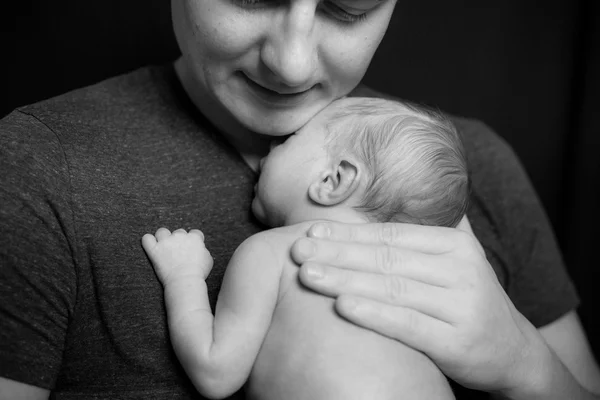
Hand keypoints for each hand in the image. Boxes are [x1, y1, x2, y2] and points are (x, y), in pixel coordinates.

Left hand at [142, 228, 212, 284]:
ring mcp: (166, 242)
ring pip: (162, 232)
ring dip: (163, 238)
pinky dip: (148, 241)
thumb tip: (200, 248)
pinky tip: (152, 246)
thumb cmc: (198, 273)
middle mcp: (180, 236)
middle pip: (179, 232)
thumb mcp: (208, 259)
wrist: (185, 281)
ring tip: (164, 248)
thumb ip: (203, 250)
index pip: (195, 233)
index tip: (191, 249)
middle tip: (179, 253)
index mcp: (194, 237)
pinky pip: (146, 238)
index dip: (193, 241)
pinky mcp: (154, 250)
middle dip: (179, 240)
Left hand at [290, 218, 547, 393]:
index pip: (391, 235)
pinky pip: (407, 324)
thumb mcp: (457, 261)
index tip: (312, 232)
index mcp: (454, 244)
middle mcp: (460, 268)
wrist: (514, 351)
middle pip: (386, 258)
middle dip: (337, 254)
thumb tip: (393, 197)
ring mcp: (461, 305)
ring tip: (307, 275)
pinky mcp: (458, 341)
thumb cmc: (468, 301)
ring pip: (391, 288)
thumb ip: (426, 234)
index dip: (349, 233)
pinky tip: (342, 306)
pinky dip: (373, 314)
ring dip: (344, 280)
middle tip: (298, 251)